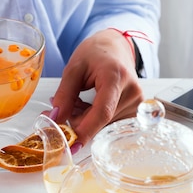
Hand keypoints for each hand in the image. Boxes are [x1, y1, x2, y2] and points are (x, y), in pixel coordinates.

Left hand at [50, 28, 144, 151]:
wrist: (115, 48)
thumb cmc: (96, 53)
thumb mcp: (73, 68)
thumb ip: (64, 94)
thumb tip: (55, 119)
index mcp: (116, 77)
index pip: (102, 112)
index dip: (86, 131)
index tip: (71, 145)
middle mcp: (132, 92)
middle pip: (100, 121)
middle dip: (76, 121)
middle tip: (59, 108)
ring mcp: (137, 103)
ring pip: (103, 125)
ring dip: (84, 119)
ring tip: (77, 100)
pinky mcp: (136, 111)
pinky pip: (109, 123)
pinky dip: (93, 118)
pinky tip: (87, 105)